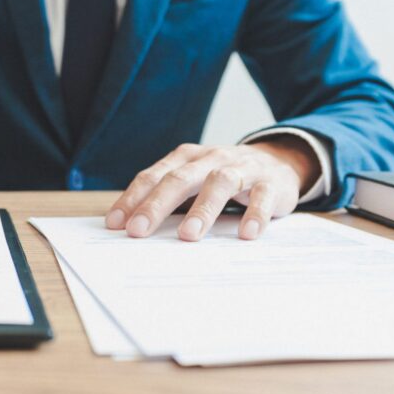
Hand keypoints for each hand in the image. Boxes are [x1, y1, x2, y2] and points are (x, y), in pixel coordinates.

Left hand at [105, 138, 319, 240]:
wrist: (278, 162)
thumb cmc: (224, 177)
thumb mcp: (194, 181)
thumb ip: (168, 199)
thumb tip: (132, 229)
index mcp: (186, 158)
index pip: (153, 177)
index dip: (133, 199)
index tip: (115, 224)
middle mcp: (211, 159)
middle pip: (180, 179)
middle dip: (156, 205)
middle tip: (139, 230)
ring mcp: (242, 168)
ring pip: (219, 183)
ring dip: (203, 209)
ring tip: (187, 235)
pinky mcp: (270, 183)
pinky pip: (262, 197)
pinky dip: (254, 215)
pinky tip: (246, 234)